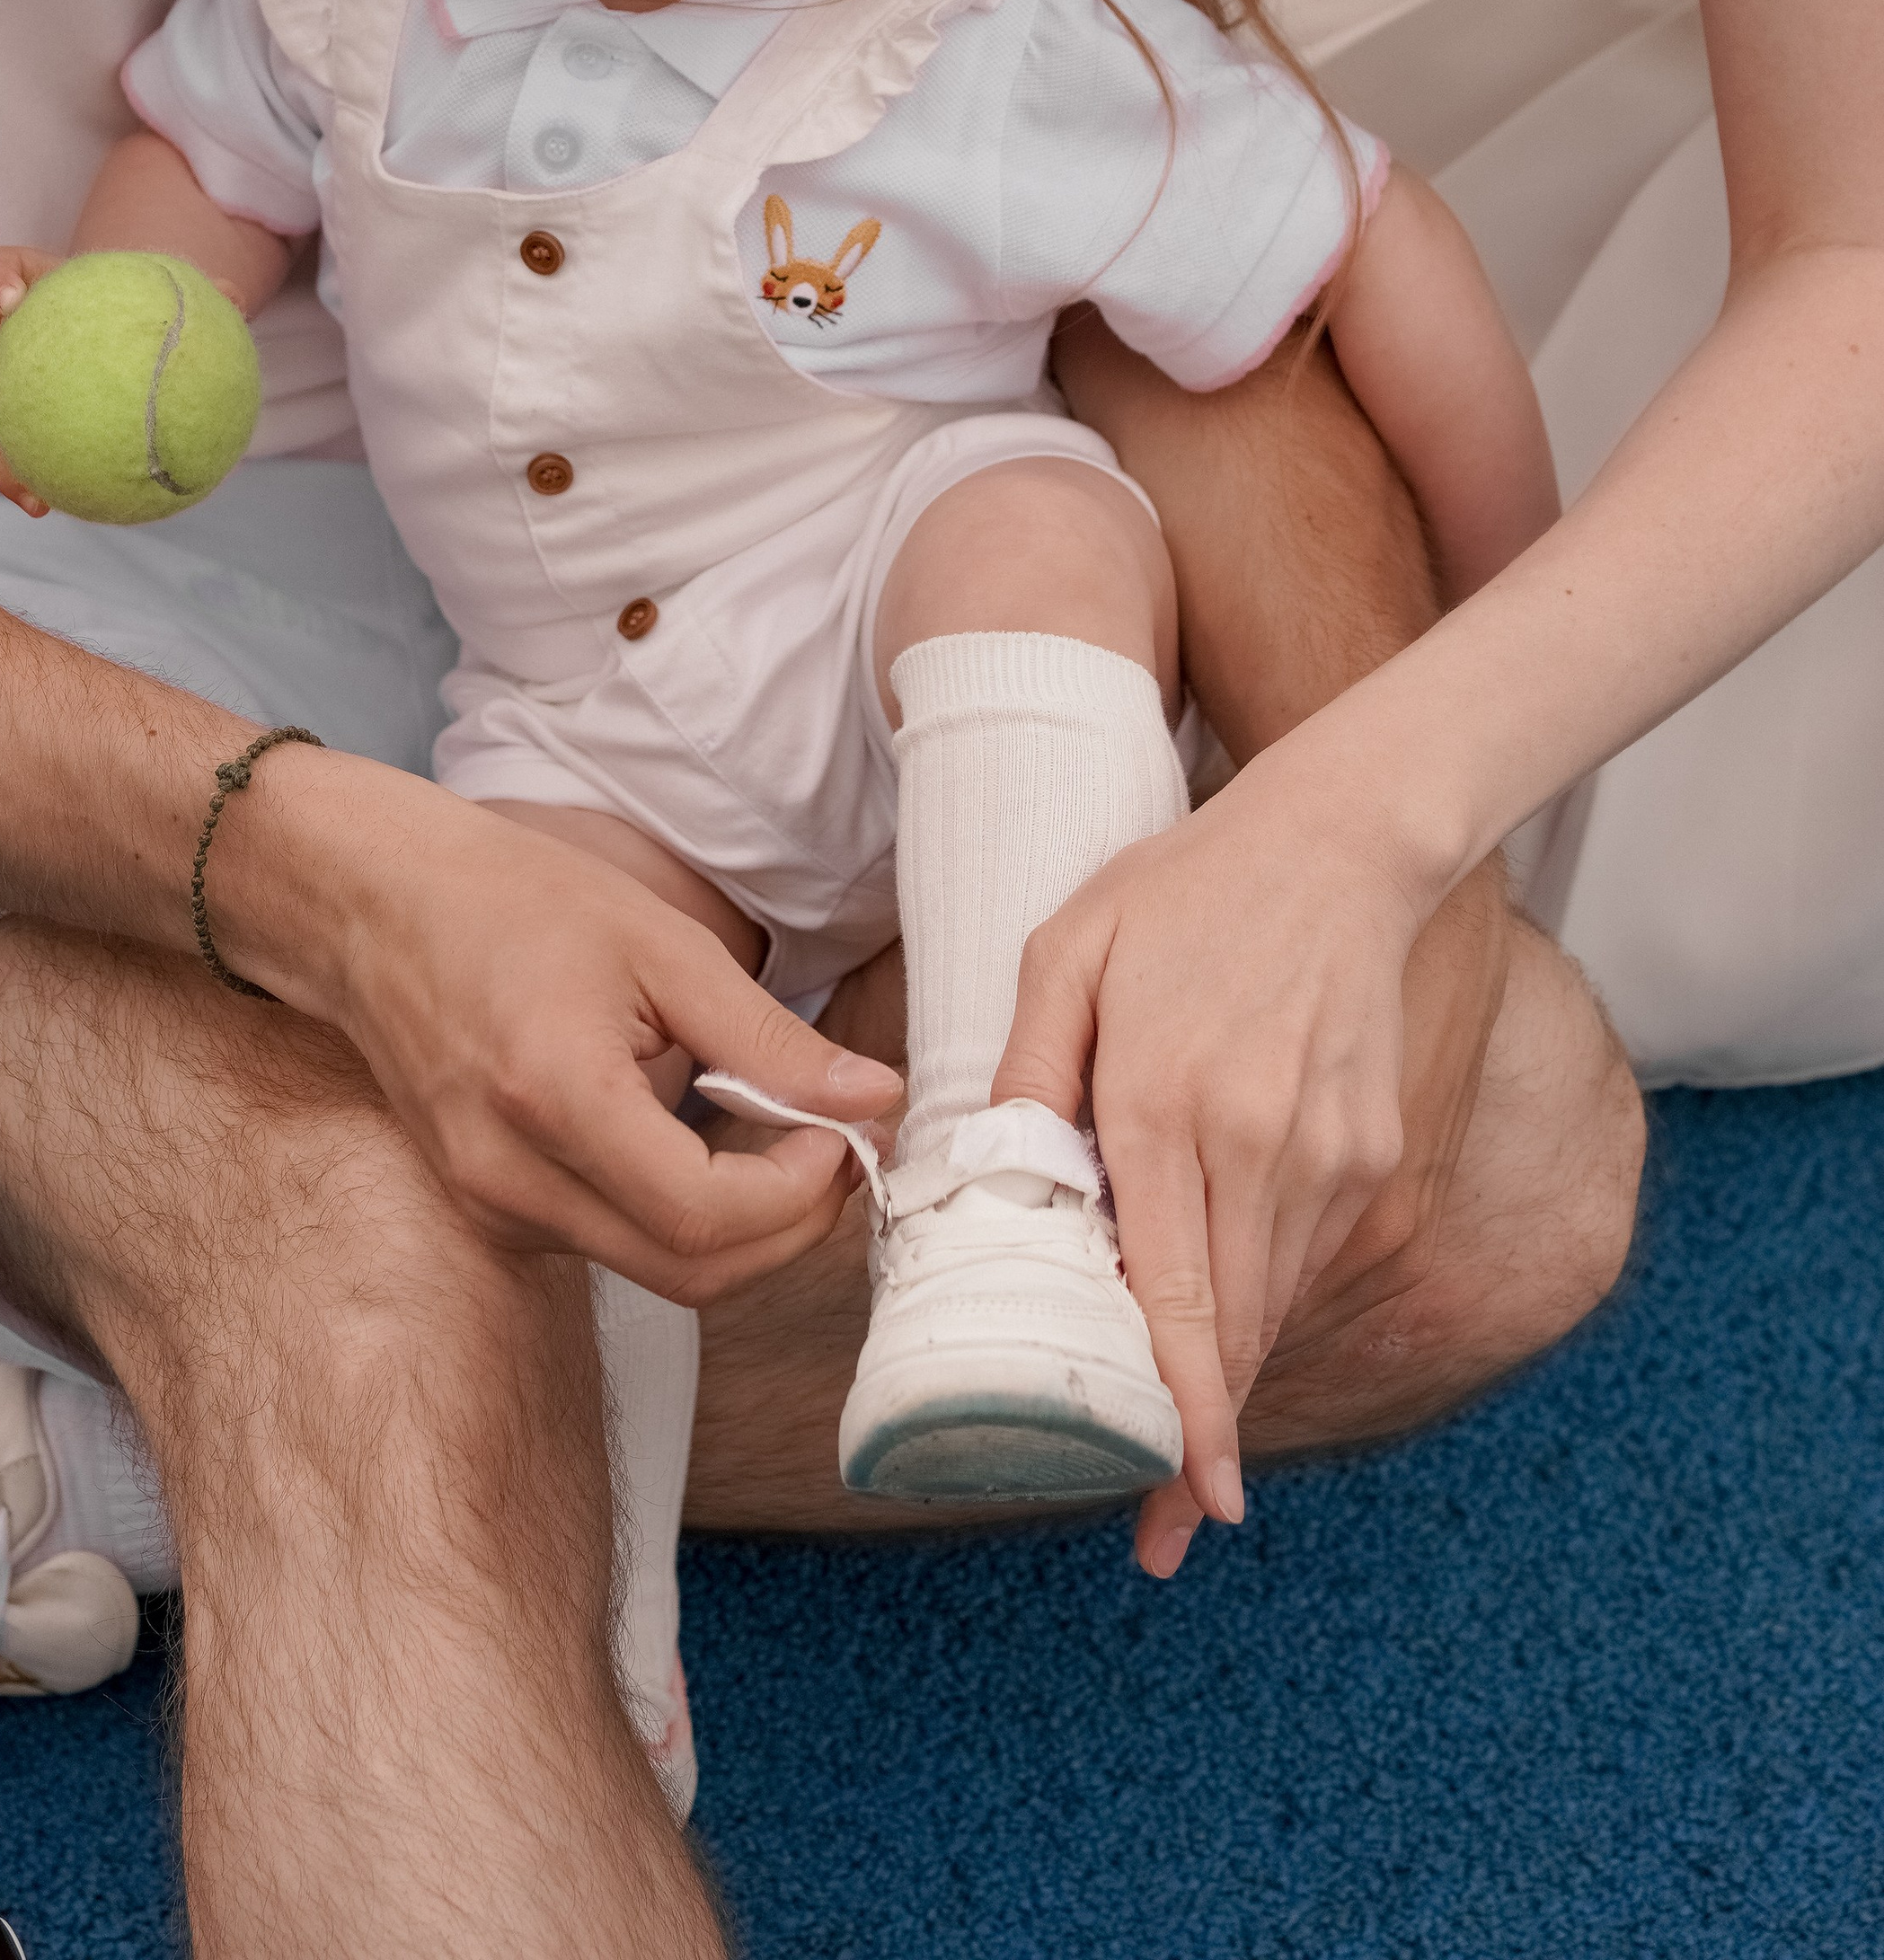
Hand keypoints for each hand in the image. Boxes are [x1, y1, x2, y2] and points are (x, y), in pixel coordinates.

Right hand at [232, 758, 905, 1304]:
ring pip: (656, 1270)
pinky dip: (682, 1213)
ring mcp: (491, 1206)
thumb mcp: (662, 946)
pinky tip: (708, 1140)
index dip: (800, 1194)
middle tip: (841, 1148)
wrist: (371, 905)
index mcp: (554, 1100)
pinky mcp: (489, 1207)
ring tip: (785, 1136)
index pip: (705, 1217)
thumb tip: (874, 1101)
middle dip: (790, 1229)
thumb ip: (770, 1040)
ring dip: (742, 1226)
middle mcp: (511, 1180)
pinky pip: (612, 1242)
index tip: (847, 1131)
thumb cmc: (512, 899)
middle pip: (691, 1274)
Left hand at [994, 763, 1428, 1566]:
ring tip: (1177, 1431)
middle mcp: (1265, 1149)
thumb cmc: (1187, 891)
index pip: (1180, 1297)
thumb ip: (1026, 1067)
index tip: (1181, 1508)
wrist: (1343, 844)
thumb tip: (994, 1178)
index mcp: (1171, 1102)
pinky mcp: (1373, 1157)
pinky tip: (1220, 1302)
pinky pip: (1304, 1260)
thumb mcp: (1069, 948)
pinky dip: (1260, 1297)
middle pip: (1235, 1333)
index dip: (1181, 1416)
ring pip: (1274, 1307)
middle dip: (1198, 1437)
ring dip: (1228, 1371)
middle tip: (1160, 1522)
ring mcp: (1333, 1159)